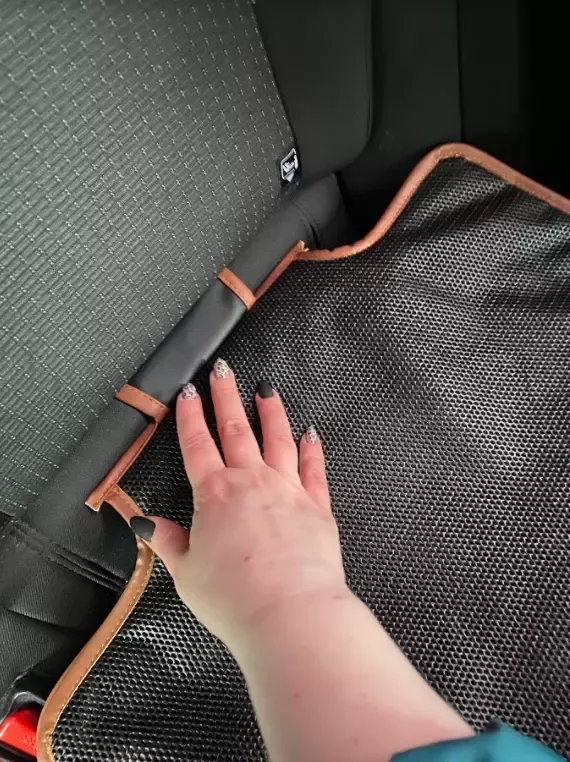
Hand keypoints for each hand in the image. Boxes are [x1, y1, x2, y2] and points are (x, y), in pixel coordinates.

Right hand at [132, 359, 347, 653]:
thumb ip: (168, 542)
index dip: (190, 415)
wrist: (290, 612)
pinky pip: (314, 466)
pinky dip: (312, 446)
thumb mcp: (187, 573)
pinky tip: (310, 431)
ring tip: (266, 388)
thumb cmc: (235, 598)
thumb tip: (144, 525)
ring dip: (270, 411)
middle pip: (236, 429)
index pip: (197, 444)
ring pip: (277, 438)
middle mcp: (251, 482)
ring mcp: (288, 489)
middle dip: (226, 396)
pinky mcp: (317, 505)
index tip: (188, 391)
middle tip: (223, 369)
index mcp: (214, 495)